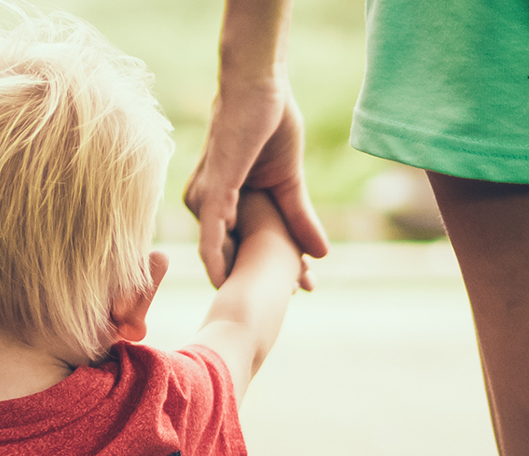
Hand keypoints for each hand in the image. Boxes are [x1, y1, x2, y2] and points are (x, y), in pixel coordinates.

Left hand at [184, 83, 327, 287]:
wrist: (259, 87)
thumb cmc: (268, 126)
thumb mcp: (289, 182)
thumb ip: (298, 217)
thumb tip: (322, 254)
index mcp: (222, 204)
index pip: (245, 246)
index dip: (272, 269)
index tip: (301, 289)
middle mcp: (206, 206)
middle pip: (235, 255)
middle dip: (267, 278)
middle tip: (302, 294)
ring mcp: (206, 200)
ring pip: (225, 251)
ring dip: (250, 275)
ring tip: (285, 293)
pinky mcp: (210, 191)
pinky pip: (211, 233)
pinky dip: (219, 258)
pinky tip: (226, 281)